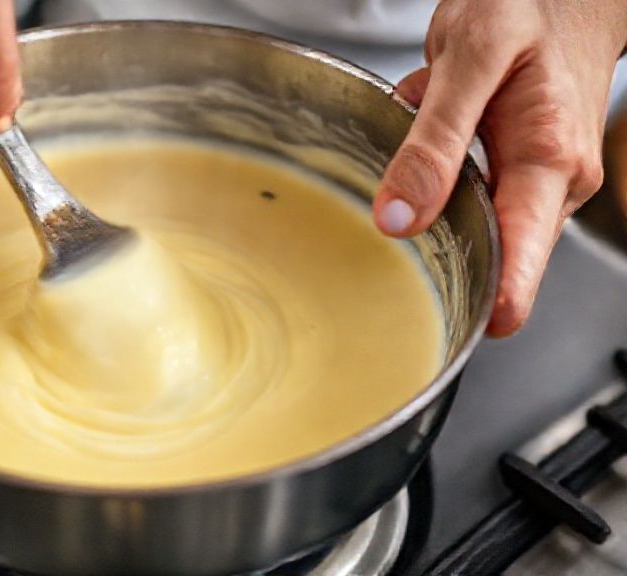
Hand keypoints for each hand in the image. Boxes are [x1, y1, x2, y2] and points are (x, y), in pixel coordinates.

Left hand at [372, 0, 626, 336]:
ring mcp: (538, 175)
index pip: (523, 258)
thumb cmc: (531, 5)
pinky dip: (436, 158)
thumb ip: (435, 140)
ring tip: (431, 109)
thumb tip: (401, 218)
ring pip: (470, 213)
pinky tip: (432, 112)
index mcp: (548, 160)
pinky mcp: (519, 164)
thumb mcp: (472, 58)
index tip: (464, 330)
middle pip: (493, 248)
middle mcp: (553, 180)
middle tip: (408, 187)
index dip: (495, 302)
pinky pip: (464, 184)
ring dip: (432, 180)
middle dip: (441, 227)